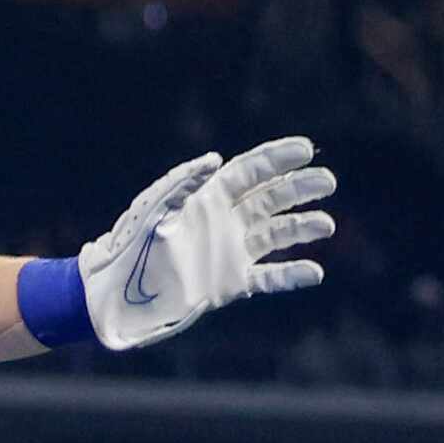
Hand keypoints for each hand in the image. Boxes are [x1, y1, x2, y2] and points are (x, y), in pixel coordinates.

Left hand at [80, 137, 335, 350]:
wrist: (116, 294)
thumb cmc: (128, 246)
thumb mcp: (154, 209)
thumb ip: (183, 183)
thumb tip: (216, 159)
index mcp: (206, 198)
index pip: (249, 171)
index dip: (277, 158)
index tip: (306, 148)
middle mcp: (224, 221)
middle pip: (271, 198)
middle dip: (300, 187)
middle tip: (327, 181)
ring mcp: (230, 252)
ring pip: (277, 234)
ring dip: (303, 228)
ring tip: (325, 225)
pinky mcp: (231, 283)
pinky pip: (270, 276)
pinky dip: (292, 274)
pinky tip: (315, 272)